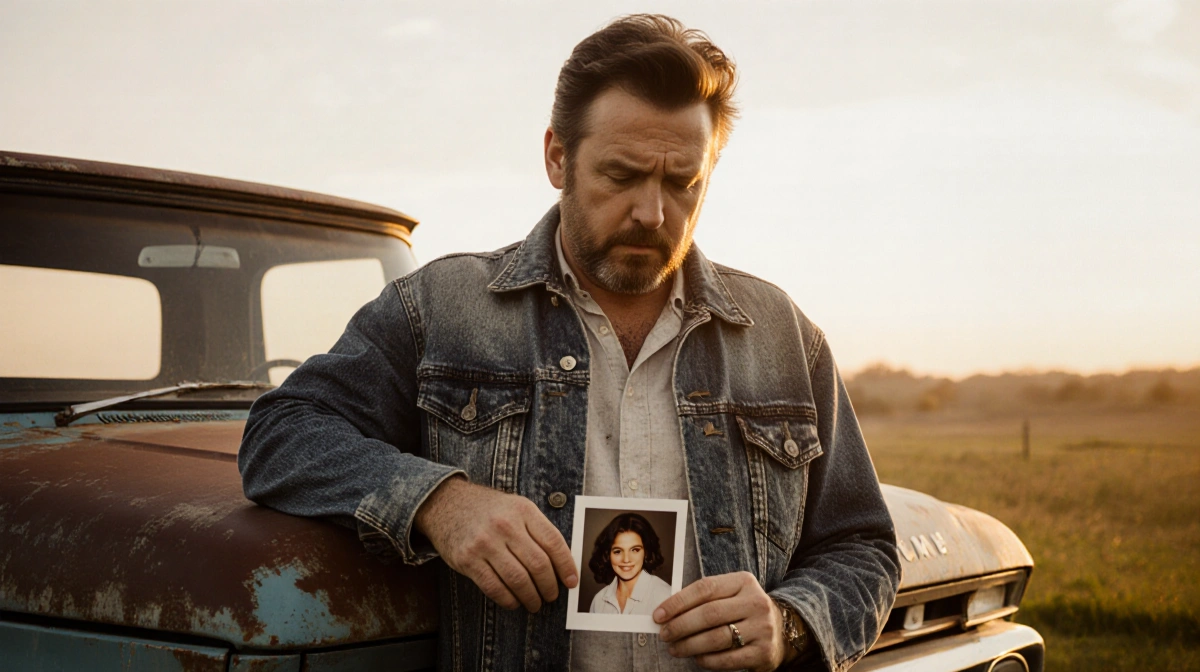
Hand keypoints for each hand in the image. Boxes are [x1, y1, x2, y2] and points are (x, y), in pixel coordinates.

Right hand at [413, 477, 578, 611]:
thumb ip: (537, 529)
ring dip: (531, 597)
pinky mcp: (467, 559)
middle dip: (549, 586)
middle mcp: (504, 525)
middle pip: (538, 564)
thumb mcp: (516, 507)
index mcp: (523, 510)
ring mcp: (484, 543)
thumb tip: (561, 563)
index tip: (571, 581)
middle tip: (551, 596)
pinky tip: (514, 602)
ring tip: (535, 603)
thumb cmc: (488, 509)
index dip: (566, 566)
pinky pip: (494, 587)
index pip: (553, 542)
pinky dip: (508, 600)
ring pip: (518, 580)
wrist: (447, 503)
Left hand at [654, 572, 789, 670]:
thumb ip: (703, 600)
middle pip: (709, 613)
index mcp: (743, 582)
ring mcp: (762, 628)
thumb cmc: (742, 611)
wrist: (780, 631)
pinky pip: (727, 659)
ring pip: (716, 637)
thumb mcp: (730, 595)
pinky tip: (696, 658)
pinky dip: (706, 660)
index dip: (678, 602)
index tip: (658, 615)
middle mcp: (756, 602)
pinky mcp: (763, 652)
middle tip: (664, 634)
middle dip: (681, 625)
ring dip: (689, 645)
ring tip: (675, 648)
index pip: (705, 588)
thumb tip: (666, 614)